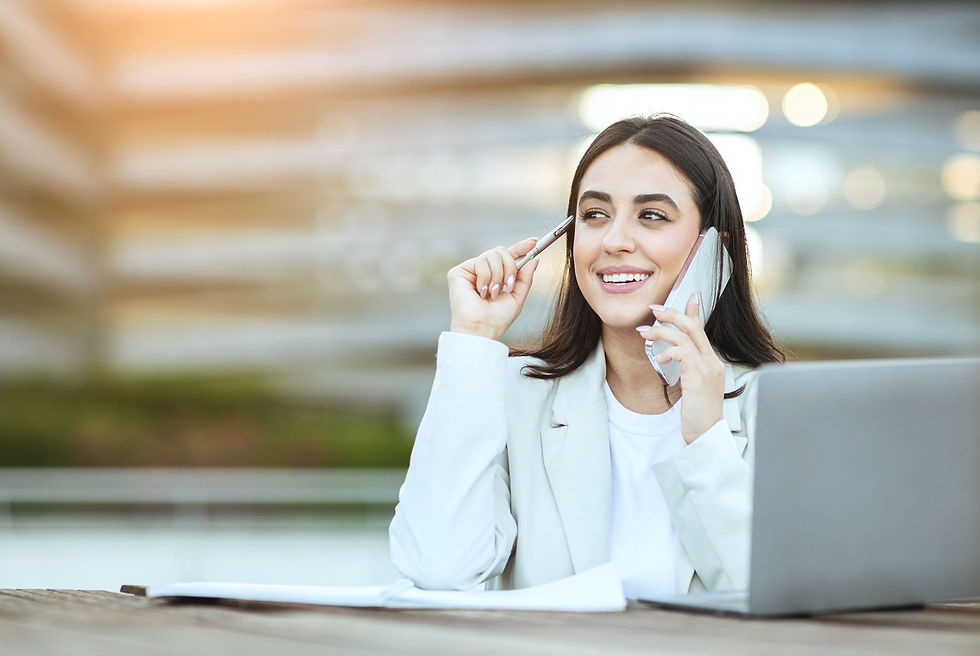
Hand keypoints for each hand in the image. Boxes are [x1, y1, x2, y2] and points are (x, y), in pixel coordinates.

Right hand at [447, 238, 539, 340]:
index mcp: (495, 277)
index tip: (534, 242)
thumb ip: (525, 278)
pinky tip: (481, 292)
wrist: (481, 329)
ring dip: (498, 276)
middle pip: (500, 251)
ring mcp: (470, 271)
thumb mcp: (517, 297)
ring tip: (493, 293)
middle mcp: (481, 272)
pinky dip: (486, 278)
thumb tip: (534, 259)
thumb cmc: (496, 319)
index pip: (507, 256)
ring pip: (492, 255)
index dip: (520, 247)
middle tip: (508, 285)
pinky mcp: (458, 272)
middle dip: (510, 266)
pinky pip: (480, 262)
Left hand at [636, 295, 724, 443]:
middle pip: (693, 327)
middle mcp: (712, 363)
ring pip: (685, 336)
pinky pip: (682, 353)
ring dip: (662, 330)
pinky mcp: (698, 378)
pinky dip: (667, 351)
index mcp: (712, 364)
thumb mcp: (692, 389)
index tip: (686, 298)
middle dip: (672, 313)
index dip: (693, 312)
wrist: (706, 437)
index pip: (702, 331)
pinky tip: (657, 359)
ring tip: (644, 332)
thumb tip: (673, 358)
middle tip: (653, 309)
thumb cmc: (697, 417)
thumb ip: (687, 372)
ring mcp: (708, 369)